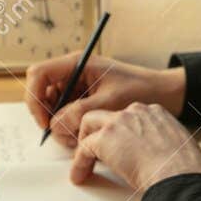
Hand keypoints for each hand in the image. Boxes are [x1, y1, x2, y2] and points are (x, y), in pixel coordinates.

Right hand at [25, 52, 184, 145]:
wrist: (164, 94)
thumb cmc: (141, 90)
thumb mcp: (108, 102)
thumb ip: (79, 113)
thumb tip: (54, 126)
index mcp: (77, 63)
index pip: (39, 74)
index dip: (36, 98)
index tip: (45, 121)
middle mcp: (73, 74)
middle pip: (42, 94)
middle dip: (49, 117)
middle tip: (65, 135)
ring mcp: (77, 89)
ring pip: (53, 109)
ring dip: (61, 126)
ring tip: (80, 137)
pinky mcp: (83, 102)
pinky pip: (66, 116)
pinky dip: (70, 129)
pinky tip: (85, 136)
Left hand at [70, 102, 200, 190]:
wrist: (178, 174)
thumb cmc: (185, 169)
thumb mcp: (180, 148)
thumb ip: (165, 146)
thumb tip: (161, 159)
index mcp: (156, 113)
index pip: (130, 116)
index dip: (122, 131)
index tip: (120, 145)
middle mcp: (136, 112)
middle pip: (107, 114)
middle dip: (98, 130)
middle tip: (95, 149)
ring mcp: (119, 122)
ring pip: (89, 124)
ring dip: (85, 142)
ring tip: (84, 161)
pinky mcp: (104, 138)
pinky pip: (83, 149)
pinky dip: (79, 164)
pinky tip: (79, 176)